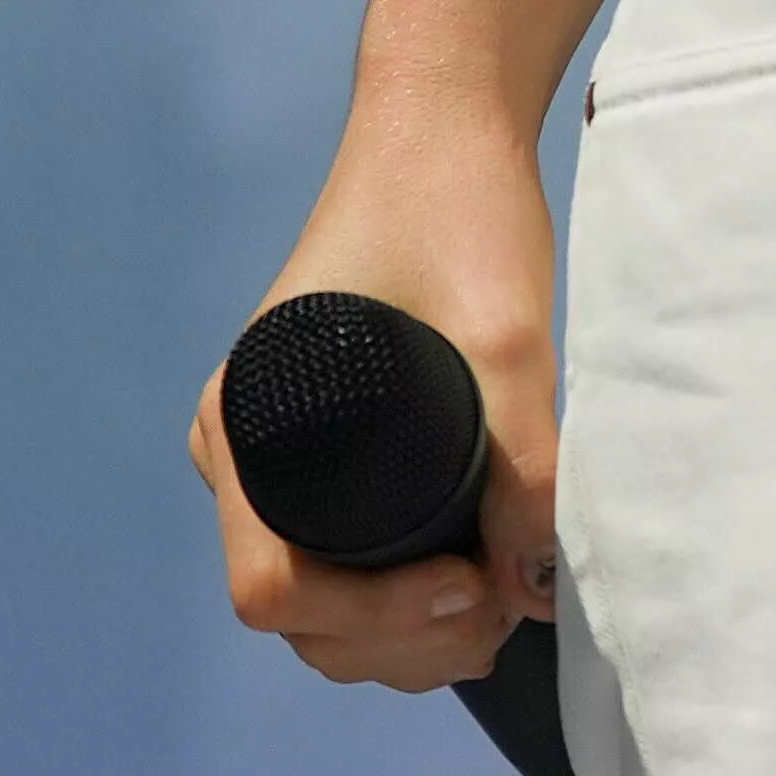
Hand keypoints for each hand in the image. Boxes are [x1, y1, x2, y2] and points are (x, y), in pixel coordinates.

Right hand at [198, 120, 567, 695]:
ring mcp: (273, 456)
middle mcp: (240, 453)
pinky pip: (339, 560)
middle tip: (498, 615)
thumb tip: (536, 593)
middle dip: (396, 644)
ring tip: (495, 603)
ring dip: (400, 638)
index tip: (468, 589)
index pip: (271, 589)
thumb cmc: (455, 209)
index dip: (371, 621)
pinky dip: (395, 601)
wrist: (444, 130)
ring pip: (319, 605)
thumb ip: (525, 467)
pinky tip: (473, 584)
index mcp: (244, 424)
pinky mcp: (317, 452)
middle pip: (295, 617)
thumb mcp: (506, 338)